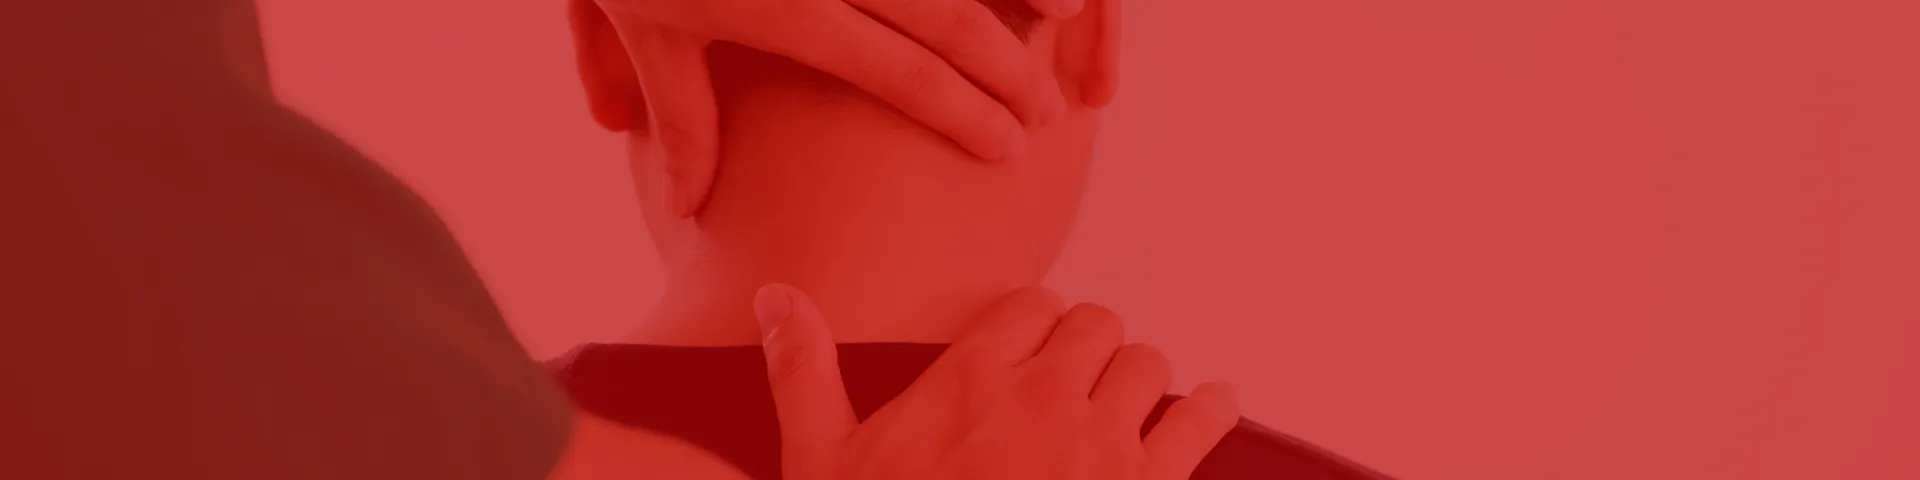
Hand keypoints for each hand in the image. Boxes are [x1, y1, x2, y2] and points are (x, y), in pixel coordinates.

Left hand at [572, 0, 1082, 216]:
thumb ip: (679, 120)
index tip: (1009, 144)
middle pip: (941, 12)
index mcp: (778, 5)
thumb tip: (692, 207)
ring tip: (1072, 9)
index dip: (960, 109)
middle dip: (1007, 64)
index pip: (894, 66)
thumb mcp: (643, 26)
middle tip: (1048, 107)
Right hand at [753, 284, 1241, 479]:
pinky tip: (1211, 405)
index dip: (1036, 323)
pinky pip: (1202, 419)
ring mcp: (1101, 444)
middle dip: (1088, 348)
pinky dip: (1210, 408)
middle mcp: (1043, 396)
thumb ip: (804, 370)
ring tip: (1126, 403)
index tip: (1034, 344)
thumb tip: (775, 296)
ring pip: (1147, 365)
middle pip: (1096, 326)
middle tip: (1076, 381)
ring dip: (1137, 380)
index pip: (1032, 305)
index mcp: (969, 379)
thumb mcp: (823, 459)